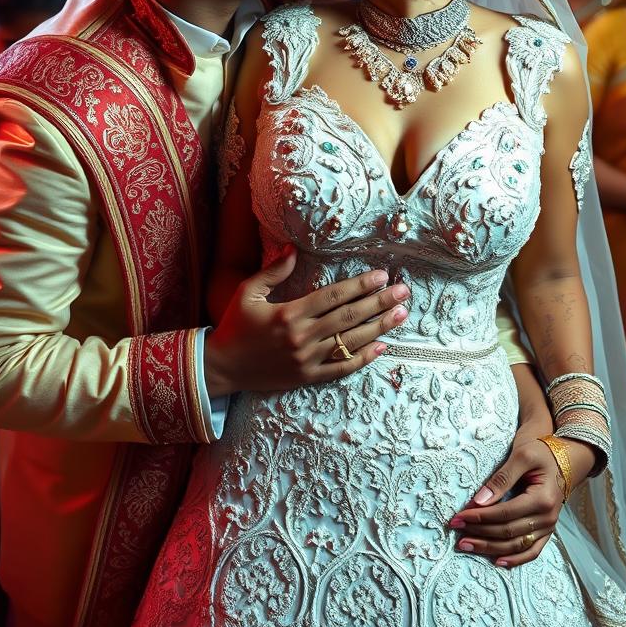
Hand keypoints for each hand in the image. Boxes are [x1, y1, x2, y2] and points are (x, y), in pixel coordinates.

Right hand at [204, 248, 409, 397]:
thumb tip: (294, 248)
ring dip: (379, 328)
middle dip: (378, 303)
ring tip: (401, 314)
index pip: (333, 297)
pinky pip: (341, 369)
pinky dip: (363, 359)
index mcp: (289, 314)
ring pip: (350, 342)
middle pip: (348, 318)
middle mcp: (301, 337)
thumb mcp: (247, 293)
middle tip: (404, 292)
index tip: (381, 275)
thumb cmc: (235, 326)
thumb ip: (273, 271)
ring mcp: (306, 360)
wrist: (222, 367)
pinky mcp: (307, 378)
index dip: (359, 286)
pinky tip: (382, 347)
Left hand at [448, 417, 559, 567]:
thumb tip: (479, 501)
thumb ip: (501, 479)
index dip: (480, 517)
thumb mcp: (521, 457)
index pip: (505, 514)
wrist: (563, 459)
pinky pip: (531, 551)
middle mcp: (547, 518)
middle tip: (456, 529)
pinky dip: (515, 559)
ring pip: (516, 545)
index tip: (459, 516)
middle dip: (479, 532)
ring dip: (490, 548)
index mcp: (542, 499)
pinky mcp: (546, 531)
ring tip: (466, 545)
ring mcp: (548, 527)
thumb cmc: (540, 453)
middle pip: (508, 532)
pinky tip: (497, 561)